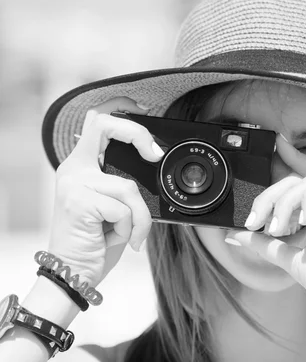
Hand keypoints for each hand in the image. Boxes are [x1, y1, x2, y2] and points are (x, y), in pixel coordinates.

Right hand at [48, 97, 161, 286]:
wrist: (73, 275)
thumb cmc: (96, 241)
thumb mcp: (113, 206)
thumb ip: (123, 182)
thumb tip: (153, 161)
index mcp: (82, 166)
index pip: (95, 121)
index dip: (120, 108)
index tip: (146, 112)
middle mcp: (73, 169)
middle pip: (104, 125)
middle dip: (138, 135)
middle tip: (155, 155)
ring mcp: (74, 184)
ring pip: (129, 187)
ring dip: (139, 218)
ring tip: (128, 234)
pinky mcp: (80, 202)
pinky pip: (125, 209)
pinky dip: (131, 229)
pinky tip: (115, 239)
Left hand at [226, 134, 305, 336]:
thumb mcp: (292, 262)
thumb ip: (266, 245)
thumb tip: (235, 235)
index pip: (287, 195)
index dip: (266, 203)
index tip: (251, 225)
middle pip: (296, 184)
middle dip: (272, 198)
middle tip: (260, 223)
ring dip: (289, 199)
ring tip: (282, 227)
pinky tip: (305, 218)